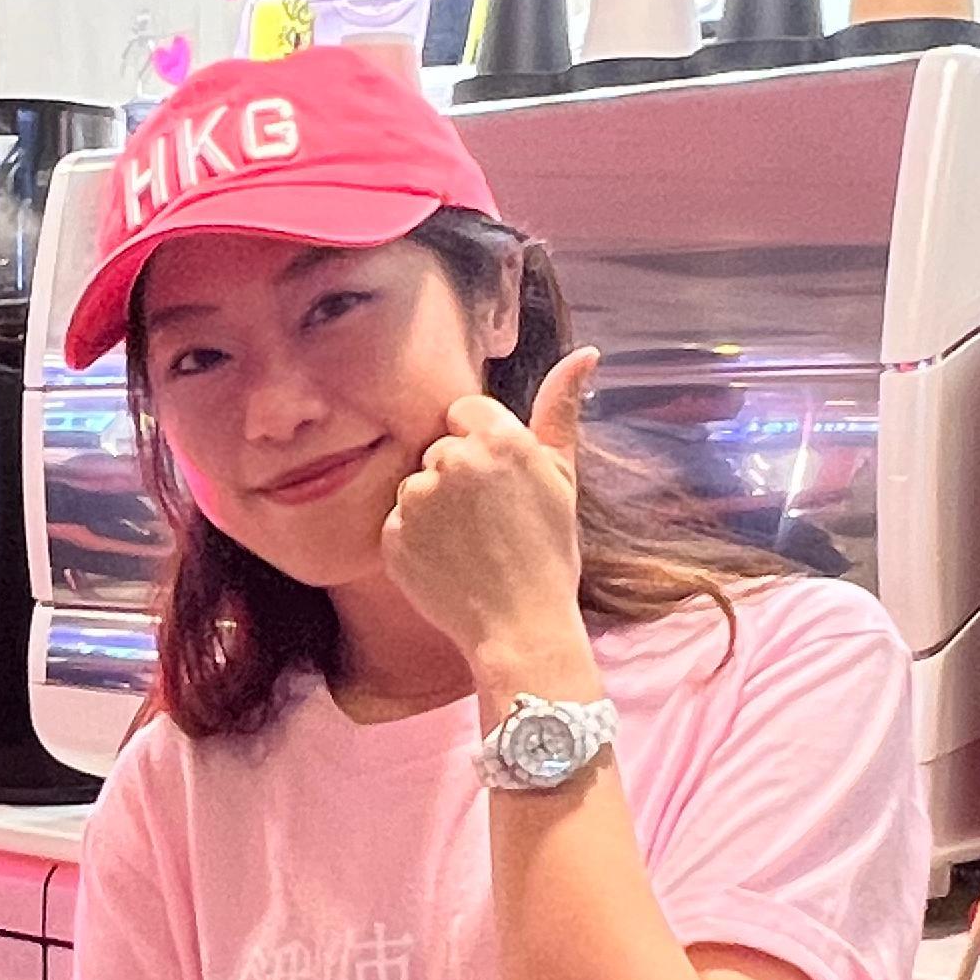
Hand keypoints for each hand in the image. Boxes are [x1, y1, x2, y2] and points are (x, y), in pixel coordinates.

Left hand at [382, 347, 598, 673]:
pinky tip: (446, 564)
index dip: (480, 445)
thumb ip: (561, 409)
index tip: (498, 484)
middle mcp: (454, 461)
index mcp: (500, 439)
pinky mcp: (394, 535)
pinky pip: (398, 523)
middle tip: (489, 523)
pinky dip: (416, 542)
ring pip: (416, 485)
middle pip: (439, 450)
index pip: (463, 412)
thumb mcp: (562, 476)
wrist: (522, 627)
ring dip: (434, 510)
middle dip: (456, 479)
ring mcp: (420, 499)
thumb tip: (584, 353)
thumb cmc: (549, 552)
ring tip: (469, 546)